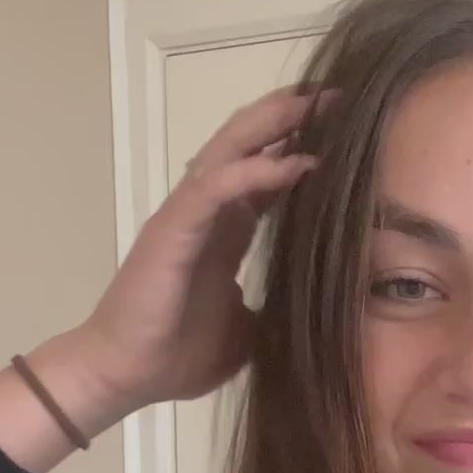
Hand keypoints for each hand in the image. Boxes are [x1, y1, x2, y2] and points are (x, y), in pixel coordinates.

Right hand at [77, 87, 323, 404]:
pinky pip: (217, 187)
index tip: (347, 129)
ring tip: (318, 105)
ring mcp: (186, 215)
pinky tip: (296, 164)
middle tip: (338, 95)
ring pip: (230, 149)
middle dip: (291, 116)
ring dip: (274, 123)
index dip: (300, 147)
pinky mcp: (173, 229)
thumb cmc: (177, 356)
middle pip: (248, 144)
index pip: (264, 172)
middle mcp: (205, 212)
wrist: (126, 376)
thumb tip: (314, 314)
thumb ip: (273, 307)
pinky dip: (256, 171)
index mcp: (223, 230)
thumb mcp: (247, 330)